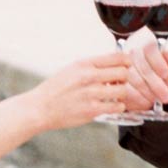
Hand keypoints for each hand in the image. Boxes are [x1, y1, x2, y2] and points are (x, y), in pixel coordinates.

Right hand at [32, 52, 146, 131]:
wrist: (40, 108)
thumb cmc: (55, 89)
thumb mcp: (71, 69)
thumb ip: (91, 66)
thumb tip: (113, 63)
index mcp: (84, 64)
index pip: (116, 57)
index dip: (126, 60)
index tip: (127, 64)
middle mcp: (88, 77)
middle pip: (123, 72)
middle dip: (124, 78)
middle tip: (119, 82)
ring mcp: (91, 94)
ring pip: (122, 90)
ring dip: (122, 93)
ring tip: (115, 95)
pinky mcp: (92, 110)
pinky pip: (117, 107)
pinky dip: (118, 106)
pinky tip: (112, 105)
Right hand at [125, 29, 167, 110]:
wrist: (157, 84)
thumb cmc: (165, 75)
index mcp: (147, 44)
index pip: (150, 48)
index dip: (158, 62)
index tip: (166, 74)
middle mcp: (133, 53)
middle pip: (142, 67)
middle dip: (156, 85)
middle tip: (166, 96)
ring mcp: (122, 66)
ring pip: (133, 79)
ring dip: (147, 92)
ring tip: (157, 99)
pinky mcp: (116, 80)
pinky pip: (125, 89)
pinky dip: (137, 98)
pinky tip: (146, 102)